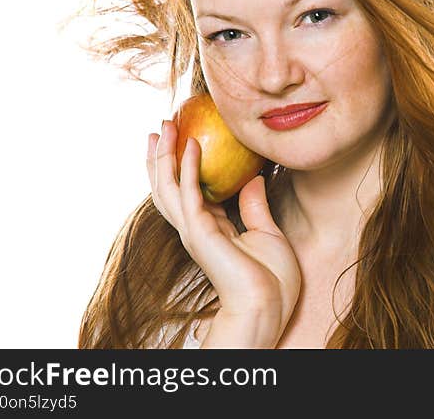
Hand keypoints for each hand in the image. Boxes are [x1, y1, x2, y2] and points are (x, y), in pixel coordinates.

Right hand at [146, 120, 300, 346]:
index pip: (187, 191)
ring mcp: (194, 231)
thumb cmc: (272, 280)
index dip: (180, 165)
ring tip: (165, 126)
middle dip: (161, 156)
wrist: (268, 306)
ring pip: (168, 187)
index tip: (180, 138)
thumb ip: (255, 206)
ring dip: (165, 155)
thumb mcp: (267, 233)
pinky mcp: (200, 232)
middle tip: (161, 126)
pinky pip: (190, 193)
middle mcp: (195, 228)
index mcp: (210, 228)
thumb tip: (253, 180)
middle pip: (168, 186)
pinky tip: (191, 144)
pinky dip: (188, 168)